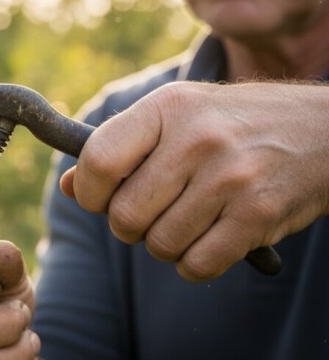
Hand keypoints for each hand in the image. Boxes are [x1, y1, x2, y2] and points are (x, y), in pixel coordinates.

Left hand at [62, 81, 328, 280]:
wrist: (321, 132)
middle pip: (125, 215)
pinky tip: (208, 240)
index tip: (98, 198)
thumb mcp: (175, 116)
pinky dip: (194, 264)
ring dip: (164, 245)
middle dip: (128, 226)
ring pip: (159, 244)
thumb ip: (120, 147)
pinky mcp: (258, 215)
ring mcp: (230, 177)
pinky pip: (197, 265)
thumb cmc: (232, 124)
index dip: (87, 192)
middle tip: (149, 214)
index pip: (98, 161)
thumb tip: (69, 186)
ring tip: (184, 222)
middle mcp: (197, 139)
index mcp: (166, 107)